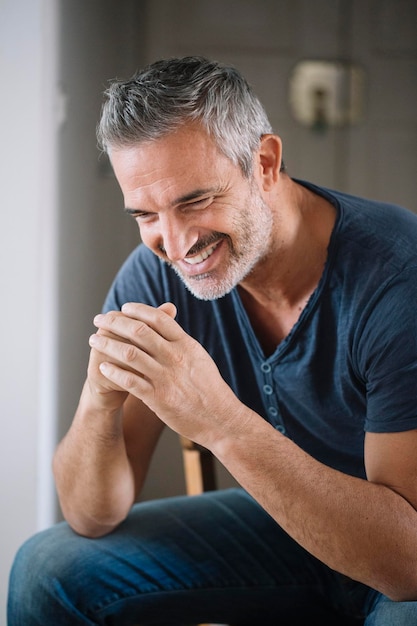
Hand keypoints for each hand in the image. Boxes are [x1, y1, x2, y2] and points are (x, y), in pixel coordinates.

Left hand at [89, 302, 240, 445]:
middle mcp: (176, 358)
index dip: (137, 310)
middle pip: (139, 332)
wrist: (220, 419)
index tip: (122, 308)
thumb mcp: (199, 358)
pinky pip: (130, 381)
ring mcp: (166, 378)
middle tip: (99, 320)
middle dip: (115, 323)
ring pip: (130, 354)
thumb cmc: (210, 389)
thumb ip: (181, 341)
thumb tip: (167, 322)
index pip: (158, 318)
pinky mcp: (158, 398)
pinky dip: (113, 372)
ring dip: (108, 345)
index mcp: (186, 345)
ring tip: (94, 340)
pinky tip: (102, 367)